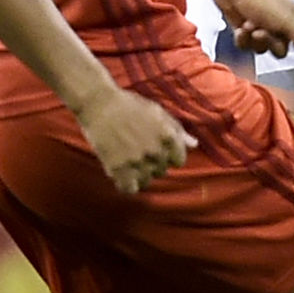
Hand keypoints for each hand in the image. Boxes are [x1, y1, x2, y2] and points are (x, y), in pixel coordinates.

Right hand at [75, 85, 195, 194]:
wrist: (99, 102)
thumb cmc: (130, 105)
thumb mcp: (158, 112)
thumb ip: (177, 130)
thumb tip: (194, 145)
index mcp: (168, 136)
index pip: (178, 161)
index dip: (167, 155)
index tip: (155, 149)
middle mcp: (156, 151)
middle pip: (161, 171)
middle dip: (151, 163)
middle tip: (136, 150)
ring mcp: (137, 161)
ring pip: (146, 181)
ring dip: (138, 174)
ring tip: (127, 159)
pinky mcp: (118, 168)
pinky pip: (129, 189)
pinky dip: (126, 184)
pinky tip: (120, 173)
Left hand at [214, 0, 293, 78]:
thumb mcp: (285, 19)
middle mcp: (281, 25)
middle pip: (281, 50)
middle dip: (270, 43)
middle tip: (260, 32)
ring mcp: (263, 28)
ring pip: (263, 50)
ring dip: (254, 40)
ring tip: (248, 25)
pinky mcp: (246, 31)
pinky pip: (247, 47)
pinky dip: (243, 39)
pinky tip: (239, 27)